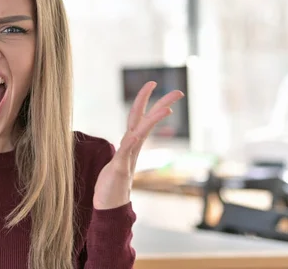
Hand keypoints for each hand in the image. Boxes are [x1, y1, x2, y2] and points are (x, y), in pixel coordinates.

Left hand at [93, 81, 184, 209]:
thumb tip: (130, 139)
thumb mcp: (117, 160)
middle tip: (179, 92)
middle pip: (146, 122)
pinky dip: (131, 142)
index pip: (138, 116)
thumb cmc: (111, 183)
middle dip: (161, 105)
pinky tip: (136, 133)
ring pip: (140, 134)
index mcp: (130, 143)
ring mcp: (127, 158)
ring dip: (152, 121)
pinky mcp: (119, 169)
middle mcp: (132, 148)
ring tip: (167, 109)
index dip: (144, 99)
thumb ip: (125, 150)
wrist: (108, 206)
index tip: (152, 82)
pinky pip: (126, 153)